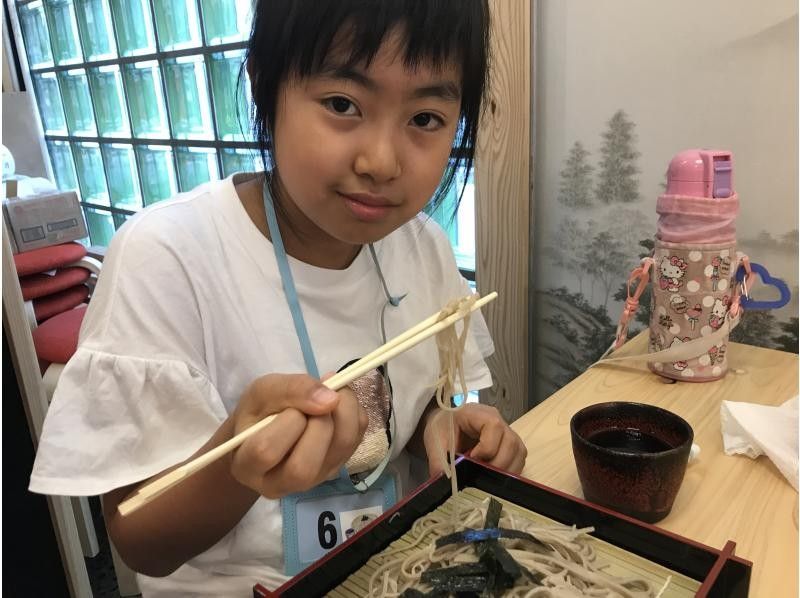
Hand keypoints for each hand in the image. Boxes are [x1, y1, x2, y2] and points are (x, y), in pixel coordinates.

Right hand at [230, 373, 367, 498]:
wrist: (269, 430)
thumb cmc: (258, 414)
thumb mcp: (261, 392)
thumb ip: (289, 390)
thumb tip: (330, 399)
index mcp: (247, 467)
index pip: (265, 451)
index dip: (286, 421)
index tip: (291, 405)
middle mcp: (280, 484)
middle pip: (303, 467)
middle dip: (317, 422)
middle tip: (314, 401)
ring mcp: (313, 480)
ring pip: (339, 451)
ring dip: (342, 413)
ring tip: (330, 395)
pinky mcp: (336, 468)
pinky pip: (356, 439)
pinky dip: (354, 414)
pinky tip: (337, 405)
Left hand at [422, 403, 526, 476]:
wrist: (445, 425)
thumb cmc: (442, 428)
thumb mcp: (435, 442)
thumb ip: (438, 461)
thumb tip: (444, 484)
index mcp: (479, 413)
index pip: (494, 427)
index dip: (486, 448)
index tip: (471, 459)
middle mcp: (499, 421)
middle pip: (511, 443)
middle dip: (497, 465)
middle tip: (479, 474)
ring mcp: (508, 434)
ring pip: (519, 454)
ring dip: (504, 471)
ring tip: (485, 476)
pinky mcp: (512, 447)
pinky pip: (519, 461)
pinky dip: (508, 473)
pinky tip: (492, 476)